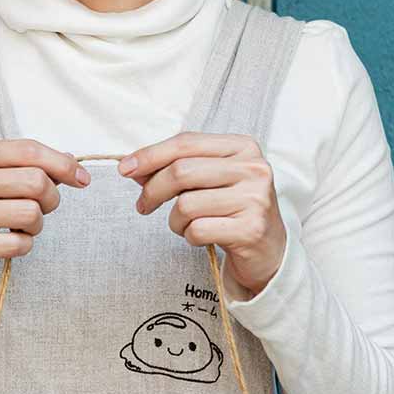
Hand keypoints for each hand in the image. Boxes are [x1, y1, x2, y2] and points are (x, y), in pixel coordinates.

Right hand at [0, 139, 89, 317]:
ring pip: (30, 213)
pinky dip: (24, 244)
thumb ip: (27, 165)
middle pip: (35, 181)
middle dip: (51, 197)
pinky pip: (19, 244)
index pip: (29, 150)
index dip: (63, 164)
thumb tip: (71, 162)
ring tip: (23, 225)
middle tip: (44, 207)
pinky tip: (10, 241)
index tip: (81, 178)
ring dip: (37, 224)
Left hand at [118, 132, 286, 297]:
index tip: (124, 169)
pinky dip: (189, 236)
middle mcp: (253, 168)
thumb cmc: (232, 209)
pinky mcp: (251, 229)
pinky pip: (197, 230)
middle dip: (153, 191)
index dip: (150, 155)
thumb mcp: (209, 180)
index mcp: (243, 147)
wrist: (269, 250)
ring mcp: (255, 199)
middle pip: (182, 171)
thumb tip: (133, 168)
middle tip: (143, 206)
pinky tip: (202, 237)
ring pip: (186, 204)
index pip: (186, 143)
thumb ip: (176, 168)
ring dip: (174, 220)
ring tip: (185, 225)